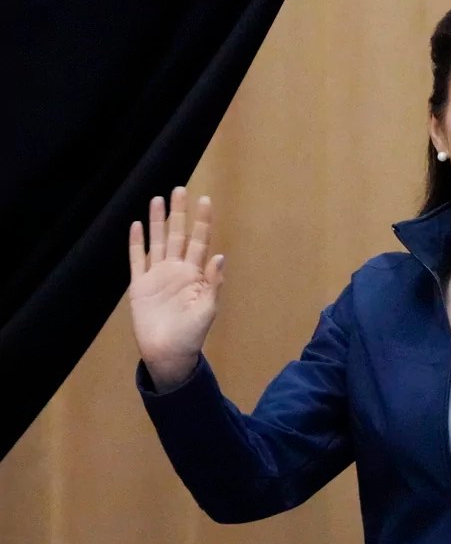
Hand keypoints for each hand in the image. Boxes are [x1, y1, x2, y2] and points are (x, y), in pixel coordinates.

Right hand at [128, 187, 224, 388]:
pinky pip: (137, 260)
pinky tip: (136, 225)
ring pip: (157, 241)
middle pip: (178, 235)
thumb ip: (213, 283)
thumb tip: (220, 256)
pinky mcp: (140, 286)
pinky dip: (136, 243)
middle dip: (179, 213)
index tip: (205, 200)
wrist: (168, 354)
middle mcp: (177, 270)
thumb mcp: (208, 310)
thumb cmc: (192, 335)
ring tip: (157, 198)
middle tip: (180, 189)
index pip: (200, 241)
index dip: (202, 222)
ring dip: (156, 221)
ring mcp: (158, 276)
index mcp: (196, 275)